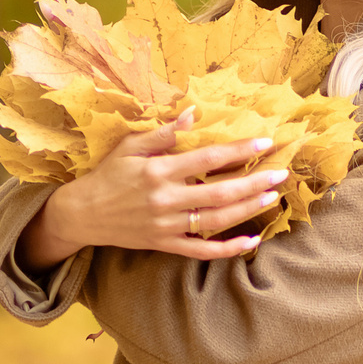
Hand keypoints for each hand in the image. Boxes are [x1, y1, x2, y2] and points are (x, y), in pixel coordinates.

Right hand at [20, 115, 287, 269]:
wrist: (81, 215)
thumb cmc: (107, 176)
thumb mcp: (130, 147)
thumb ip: (163, 133)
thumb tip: (193, 113)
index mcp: (158, 171)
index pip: (207, 159)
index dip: (239, 151)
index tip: (264, 143)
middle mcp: (165, 199)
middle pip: (220, 191)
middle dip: (254, 182)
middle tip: (280, 174)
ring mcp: (166, 225)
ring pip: (216, 220)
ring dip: (248, 209)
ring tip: (272, 198)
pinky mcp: (164, 244)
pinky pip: (201, 250)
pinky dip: (227, 248)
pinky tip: (250, 242)